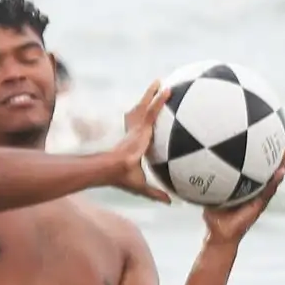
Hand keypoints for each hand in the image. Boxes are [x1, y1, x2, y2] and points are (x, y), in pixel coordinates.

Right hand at [102, 82, 172, 203]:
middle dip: (147, 102)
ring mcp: (137, 128)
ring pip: (146, 107)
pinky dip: (159, 99)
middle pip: (141, 113)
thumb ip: (156, 193)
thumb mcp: (142, 186)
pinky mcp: (140, 126)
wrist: (113, 170)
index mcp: (135, 144)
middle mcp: (135, 133)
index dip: (144, 124)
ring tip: (161, 82)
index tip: (149, 118)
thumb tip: (171, 203)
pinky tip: (167, 89)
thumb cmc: (122, 178)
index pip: (141, 131)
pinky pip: (152, 110)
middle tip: (156, 91)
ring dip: (152, 94)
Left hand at [204, 147, 284, 244]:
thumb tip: (197, 168)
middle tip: (284, 144)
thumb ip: (208, 185)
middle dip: (277, 159)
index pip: (256, 171)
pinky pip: (268, 191)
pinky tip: (280, 172)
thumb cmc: (215, 218)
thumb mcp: (211, 197)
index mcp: (246, 189)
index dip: (262, 159)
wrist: (220, 234)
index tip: (267, 142)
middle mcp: (255, 193)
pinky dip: (274, 182)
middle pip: (269, 173)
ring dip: (281, 167)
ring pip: (273, 180)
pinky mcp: (259, 205)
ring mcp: (259, 199)